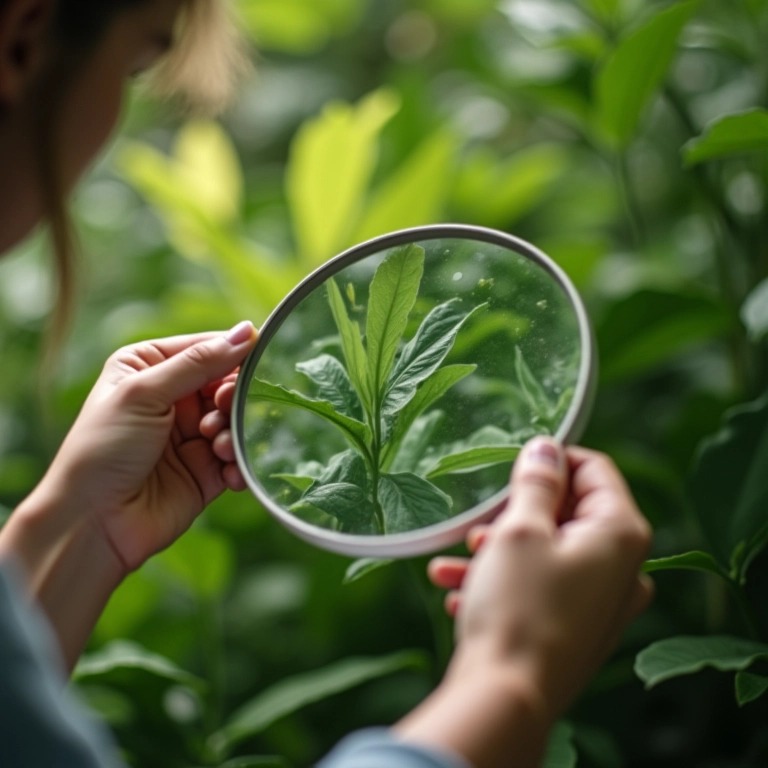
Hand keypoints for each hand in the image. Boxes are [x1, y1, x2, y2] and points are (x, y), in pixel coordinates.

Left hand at [27, 322, 257, 574]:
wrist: (93, 524)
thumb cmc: (103, 450)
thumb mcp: (144, 393)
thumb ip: (198, 362)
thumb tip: (245, 331)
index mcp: (149, 367)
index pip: (204, 348)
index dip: (231, 353)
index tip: (256, 359)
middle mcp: (171, 398)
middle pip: (226, 384)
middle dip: (232, 397)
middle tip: (223, 409)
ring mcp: (190, 436)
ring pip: (236, 421)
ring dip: (234, 432)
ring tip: (217, 448)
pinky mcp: (205, 471)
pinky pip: (238, 458)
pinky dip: (240, 463)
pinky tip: (230, 473)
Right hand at [430, 438, 652, 720]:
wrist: (507, 698)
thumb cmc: (517, 609)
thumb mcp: (520, 531)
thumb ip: (536, 482)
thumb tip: (546, 446)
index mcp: (620, 534)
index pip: (594, 468)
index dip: (552, 460)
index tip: (512, 468)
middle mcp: (622, 567)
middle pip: (568, 513)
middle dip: (515, 515)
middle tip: (476, 525)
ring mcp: (601, 602)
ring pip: (546, 553)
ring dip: (497, 552)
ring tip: (453, 563)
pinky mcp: (576, 628)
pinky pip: (540, 589)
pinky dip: (502, 583)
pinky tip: (457, 593)